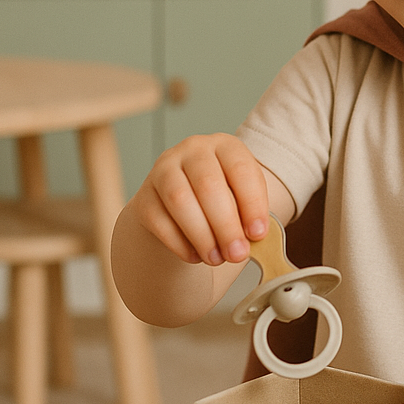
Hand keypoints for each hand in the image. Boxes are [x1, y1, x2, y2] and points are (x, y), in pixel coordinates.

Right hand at [128, 133, 269, 265]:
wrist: (188, 196)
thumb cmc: (225, 195)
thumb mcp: (244, 195)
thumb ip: (250, 214)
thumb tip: (252, 239)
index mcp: (225, 145)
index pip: (240, 170)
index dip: (252, 204)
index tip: (258, 233)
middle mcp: (193, 150)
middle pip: (208, 186)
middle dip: (226, 225)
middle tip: (238, 254)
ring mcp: (164, 170)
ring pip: (180, 201)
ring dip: (202, 236)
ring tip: (217, 258)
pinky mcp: (145, 197)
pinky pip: (159, 221)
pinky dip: (179, 244)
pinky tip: (196, 255)